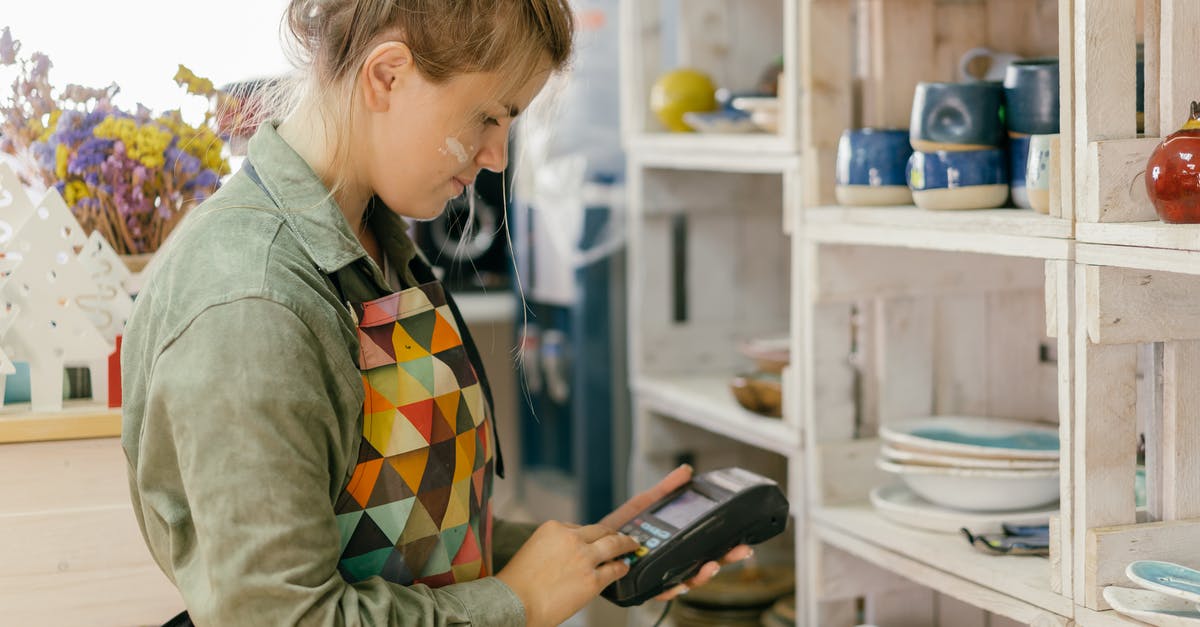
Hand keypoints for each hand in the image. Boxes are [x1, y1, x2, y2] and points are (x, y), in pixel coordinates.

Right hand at [496, 521, 639, 626]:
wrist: (513, 603)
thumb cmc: (516, 583)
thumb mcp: (532, 550)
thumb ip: (553, 547)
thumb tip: (568, 555)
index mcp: (553, 528)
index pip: (579, 528)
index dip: (589, 536)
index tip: (595, 539)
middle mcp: (571, 539)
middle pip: (600, 531)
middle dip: (613, 533)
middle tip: (621, 536)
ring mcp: (584, 558)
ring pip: (614, 545)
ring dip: (626, 544)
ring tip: (633, 545)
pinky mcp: (592, 580)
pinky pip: (615, 570)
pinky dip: (622, 568)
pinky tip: (624, 568)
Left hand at [599, 465, 756, 600]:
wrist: (591, 544)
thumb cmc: (619, 528)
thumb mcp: (644, 505)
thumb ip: (665, 489)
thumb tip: (686, 470)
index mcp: (677, 543)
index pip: (707, 547)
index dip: (726, 546)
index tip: (741, 541)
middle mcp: (672, 562)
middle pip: (705, 565)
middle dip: (725, 559)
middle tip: (739, 551)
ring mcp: (660, 575)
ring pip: (688, 580)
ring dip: (702, 575)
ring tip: (711, 565)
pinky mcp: (644, 587)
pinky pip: (661, 592)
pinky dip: (672, 589)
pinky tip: (680, 584)